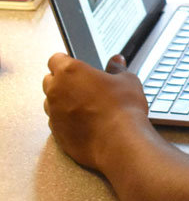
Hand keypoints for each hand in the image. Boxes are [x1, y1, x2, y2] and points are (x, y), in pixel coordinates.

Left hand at [42, 54, 148, 169]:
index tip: (75, 63)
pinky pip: (57, 121)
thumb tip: (117, 61)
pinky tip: (84, 121)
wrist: (118, 141)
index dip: (66, 60)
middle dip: (62, 80)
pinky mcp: (56, 133)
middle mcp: (56, 91)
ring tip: (84, 104)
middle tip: (82, 83)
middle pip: (49, 80)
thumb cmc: (122, 108)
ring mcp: (54, 114)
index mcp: (70, 72)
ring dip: (62, 101)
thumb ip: (117, 68)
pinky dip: (66, 119)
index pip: (55, 59)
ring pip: (51, 102)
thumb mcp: (127, 80)